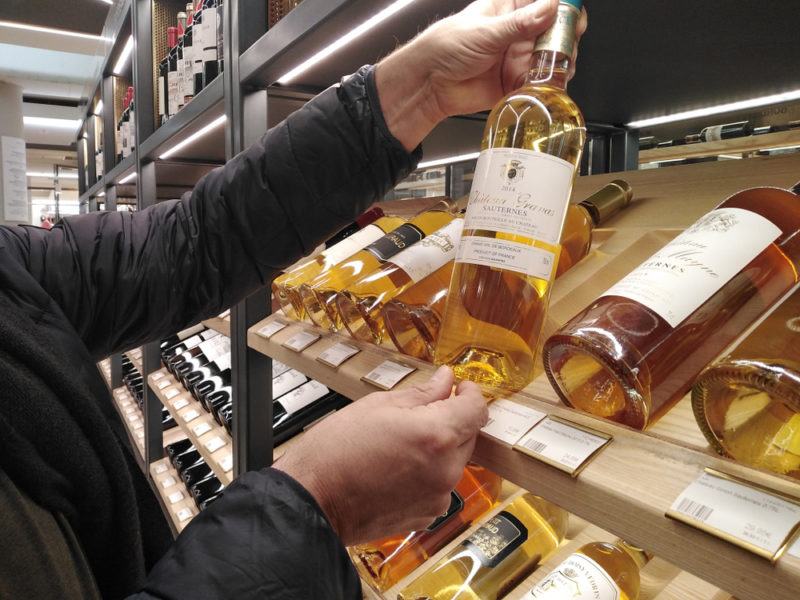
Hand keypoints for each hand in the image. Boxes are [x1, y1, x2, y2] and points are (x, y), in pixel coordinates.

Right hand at [273, 366, 487, 545]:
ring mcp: (438, 496)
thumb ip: (421, 394)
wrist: (312, 502)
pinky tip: (397, 468)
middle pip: (468, 435)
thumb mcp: (377, 406)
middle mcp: (445, 469)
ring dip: (438, 448)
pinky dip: (427, 473)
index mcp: (436, 435)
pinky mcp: (426, 515)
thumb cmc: (335, 451)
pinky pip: (439, 485)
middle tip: (420, 412)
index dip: (471, 393)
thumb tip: (446, 381)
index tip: (461, 386)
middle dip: (451, 420)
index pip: (477, 409)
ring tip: (400, 444)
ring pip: (453, 461)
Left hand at [376, 0, 587, 150]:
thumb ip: (519, 24)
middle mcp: (518, 32)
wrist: (430, 84)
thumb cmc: (446, 47)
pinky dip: (548, 84)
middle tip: (564, 45)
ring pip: (552, 56)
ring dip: (560, 61)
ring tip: (558, 65)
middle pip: (555, 30)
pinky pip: (540, 82)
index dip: (563, 6)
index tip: (572, 15)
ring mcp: (518, 57)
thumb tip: (550, 8)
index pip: (545, 1)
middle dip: (565, 37)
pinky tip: (550, 82)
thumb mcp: (485, 31)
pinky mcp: (516, 82)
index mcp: (510, 8)